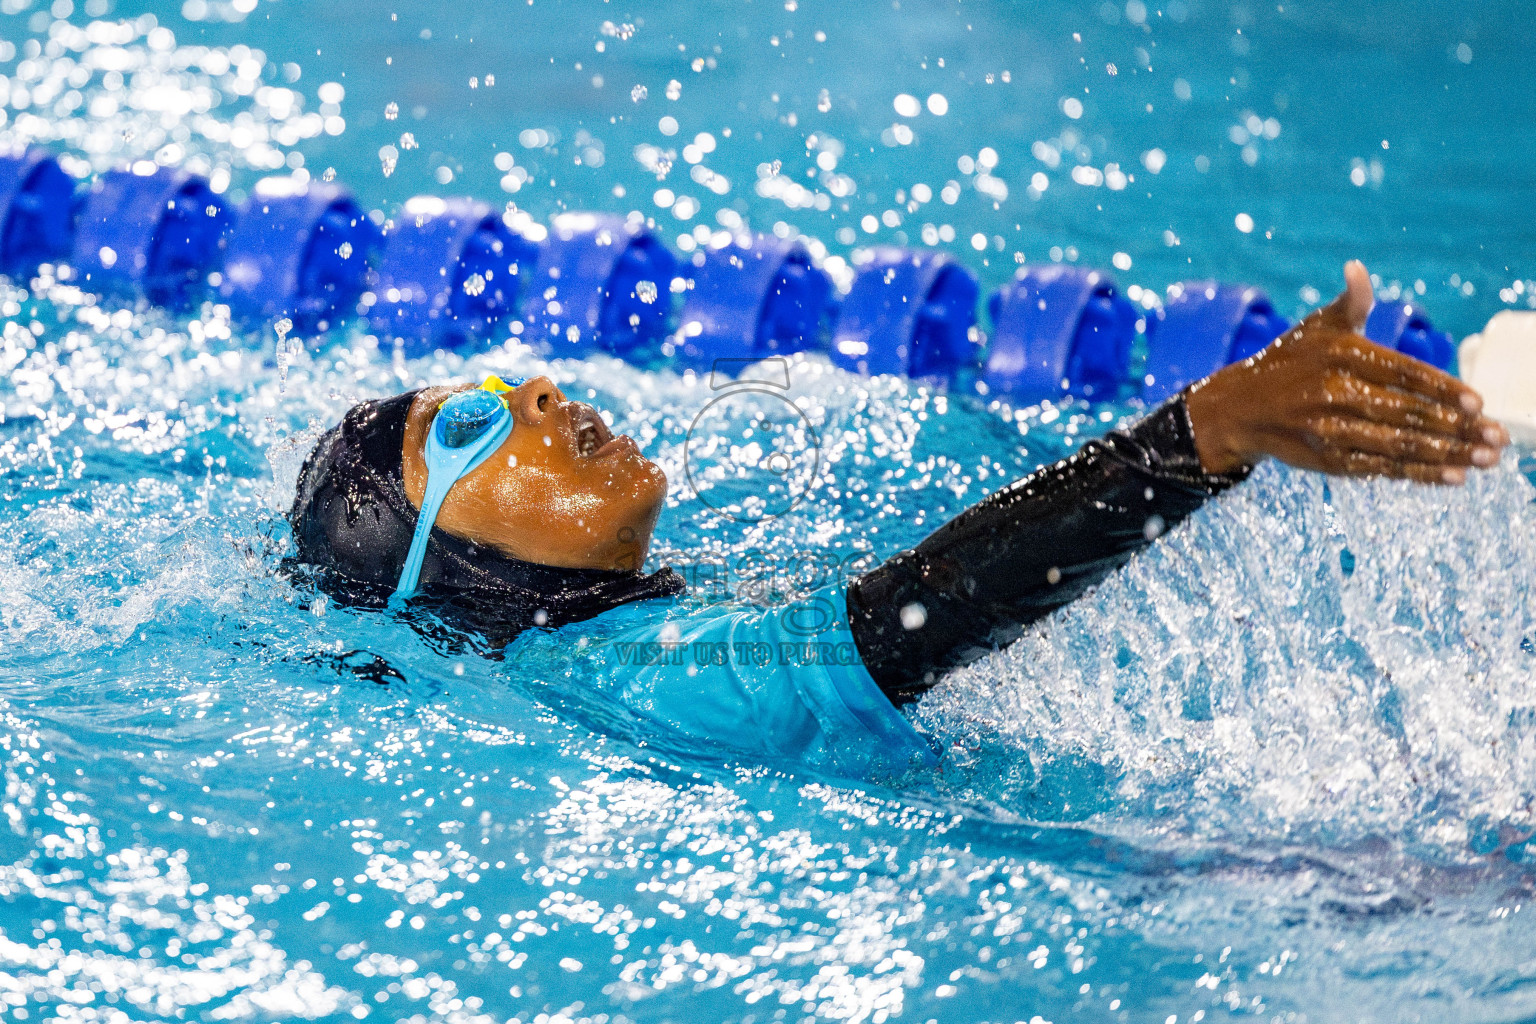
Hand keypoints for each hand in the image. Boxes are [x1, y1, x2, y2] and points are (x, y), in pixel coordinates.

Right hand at [1184, 261, 1508, 483]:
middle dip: (1457, 428)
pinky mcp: (1326, 459)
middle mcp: (1333, 393)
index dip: (1442, 389)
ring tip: (1486, 459)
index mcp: (1340, 355)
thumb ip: (1349, 302)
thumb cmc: (1288, 361)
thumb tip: (1358, 269)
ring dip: (1448, 455)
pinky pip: (1380, 468)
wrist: (1237, 408)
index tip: (1478, 402)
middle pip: (1406, 413)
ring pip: (1398, 445)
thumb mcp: (1315, 328)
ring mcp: (1329, 430)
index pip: (1402, 373)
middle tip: (1497, 437)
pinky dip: (1418, 474)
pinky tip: (1453, 476)